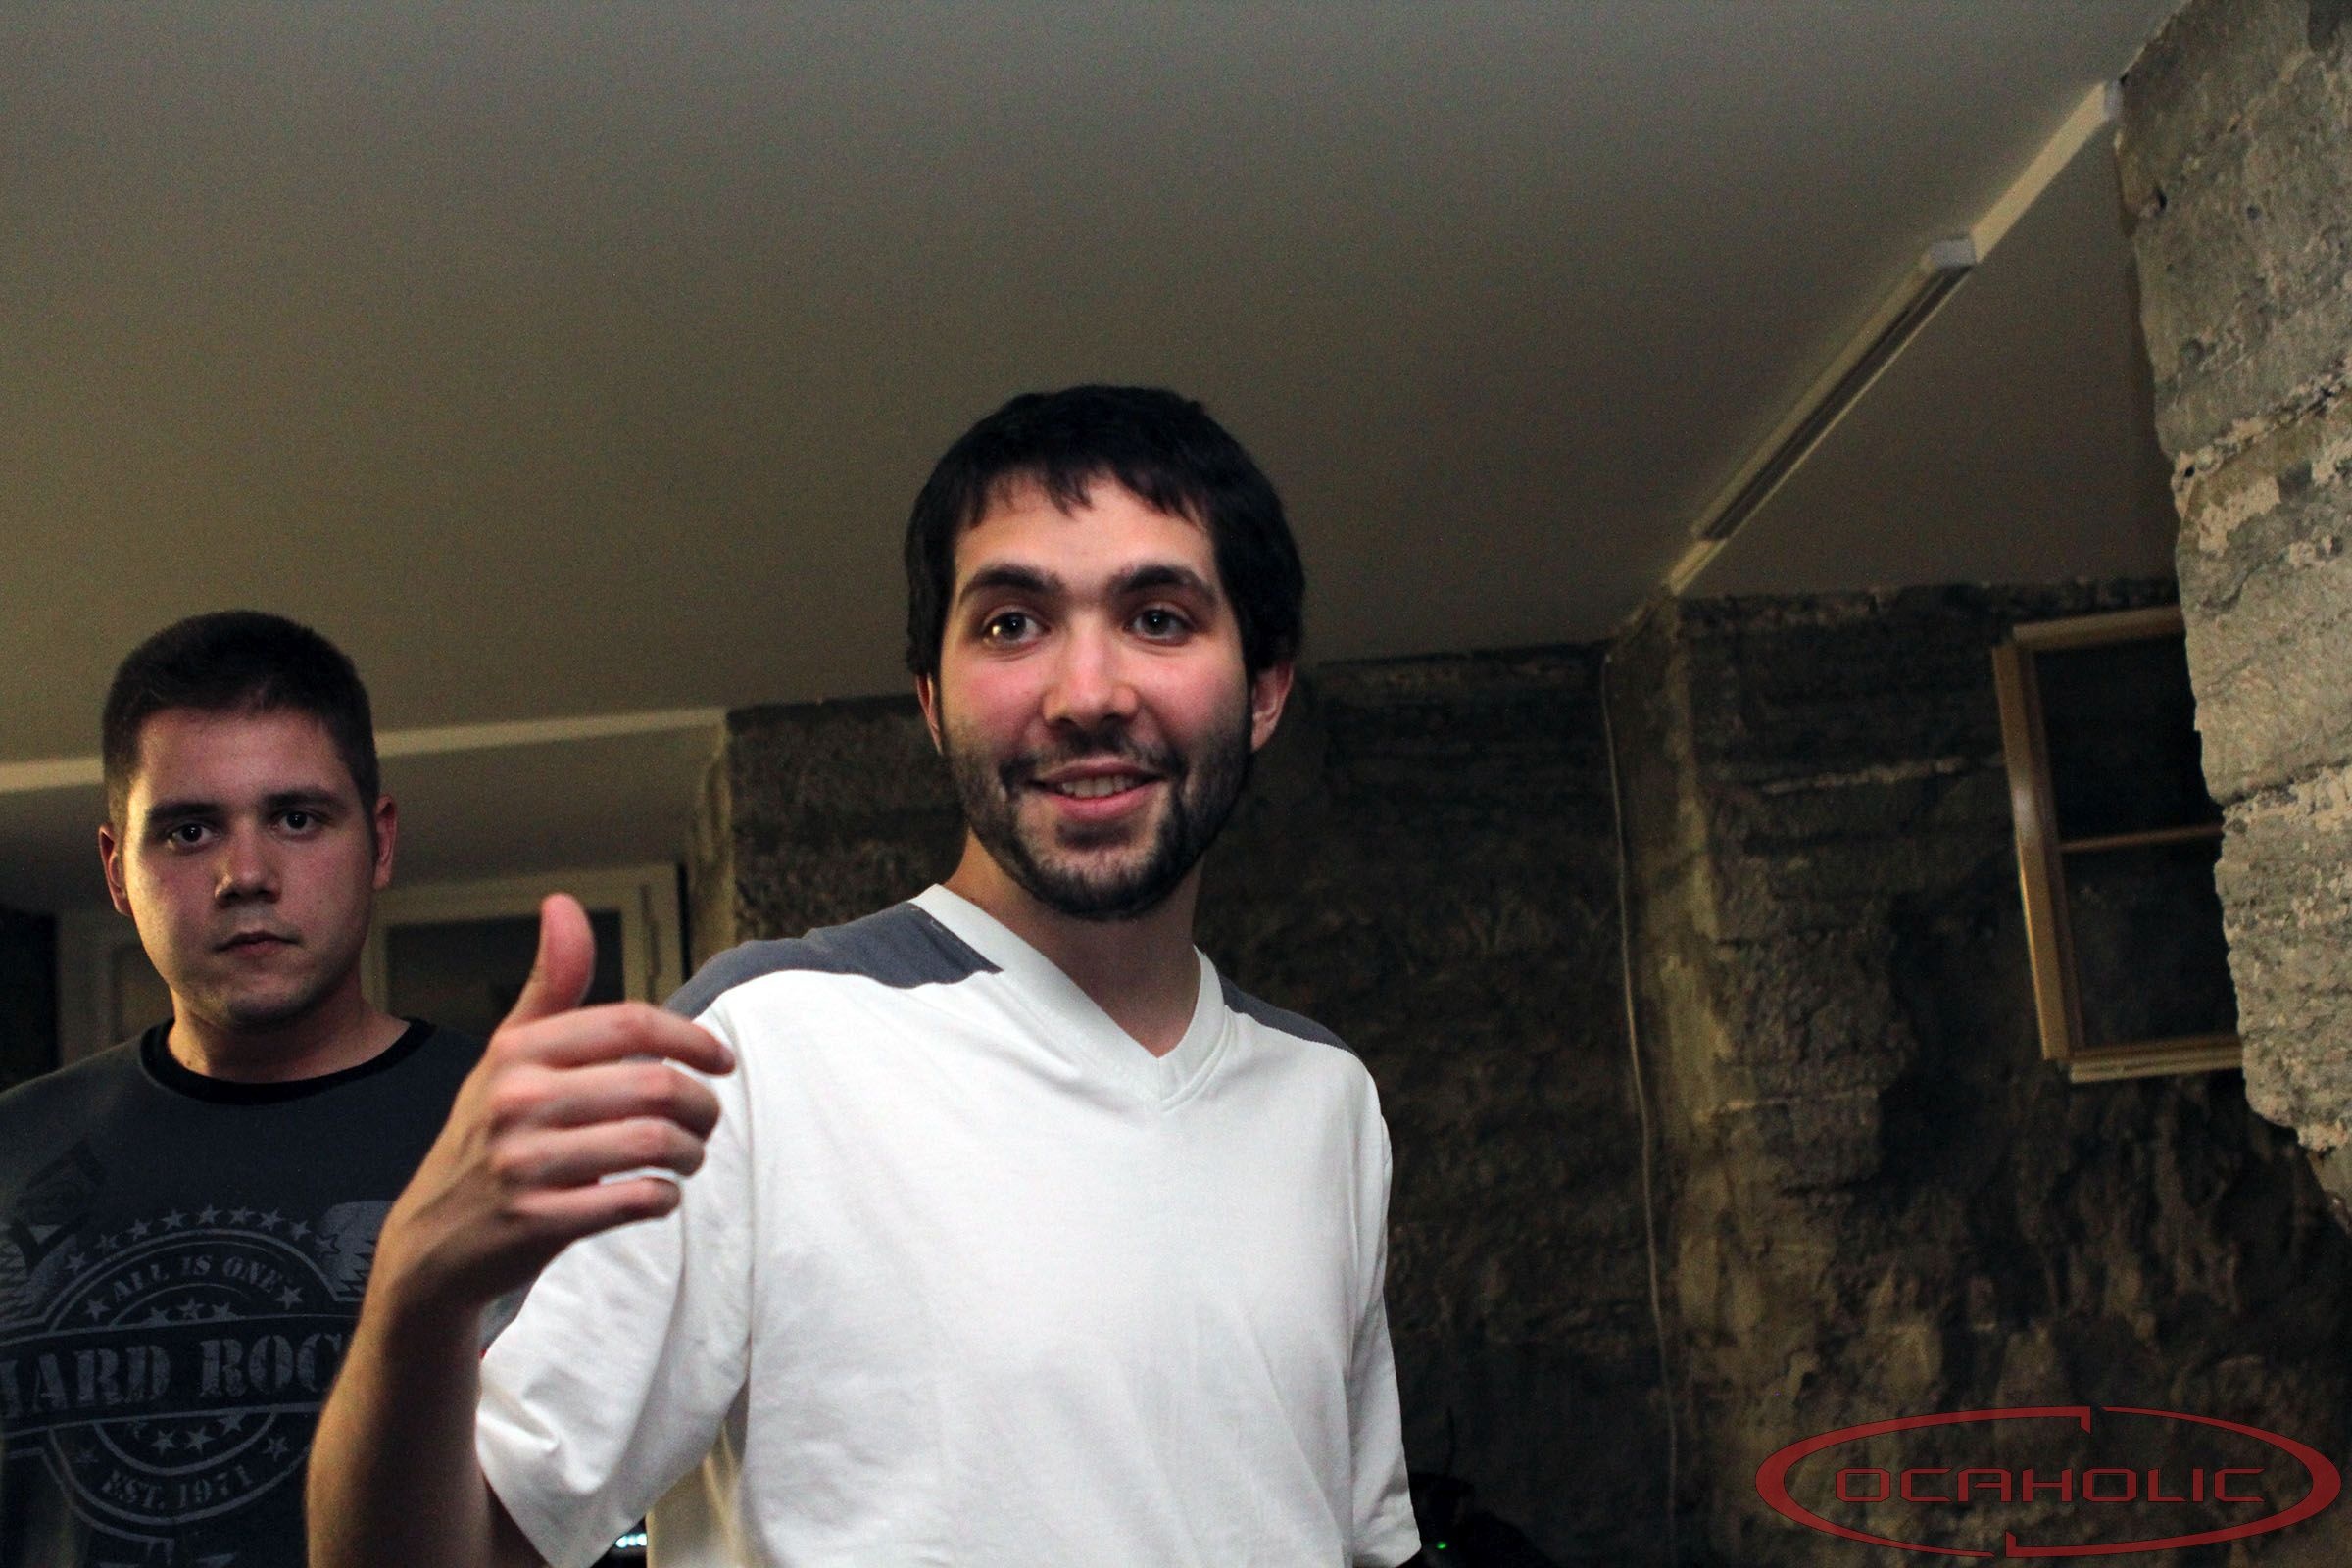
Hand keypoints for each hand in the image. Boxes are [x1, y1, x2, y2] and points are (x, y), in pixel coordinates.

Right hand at [370, 894, 735, 1319]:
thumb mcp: (508, 1055)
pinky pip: (636, 1200)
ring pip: (655, 1143)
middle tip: (705, 1120)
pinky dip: (663, 1198)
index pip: (631, 1023)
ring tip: (687, 1156)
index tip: (720, 1060)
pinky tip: (657, 1194)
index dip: (692, 1038)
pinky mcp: (537, 1221)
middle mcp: (516, 1099)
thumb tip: (563, 904)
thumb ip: (551, 985)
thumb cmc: (486, 1138)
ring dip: (690, 1153)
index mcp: (517, 1050)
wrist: (431, 1244)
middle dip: (702, 1105)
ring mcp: (524, 1162)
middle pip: (655, 1085)